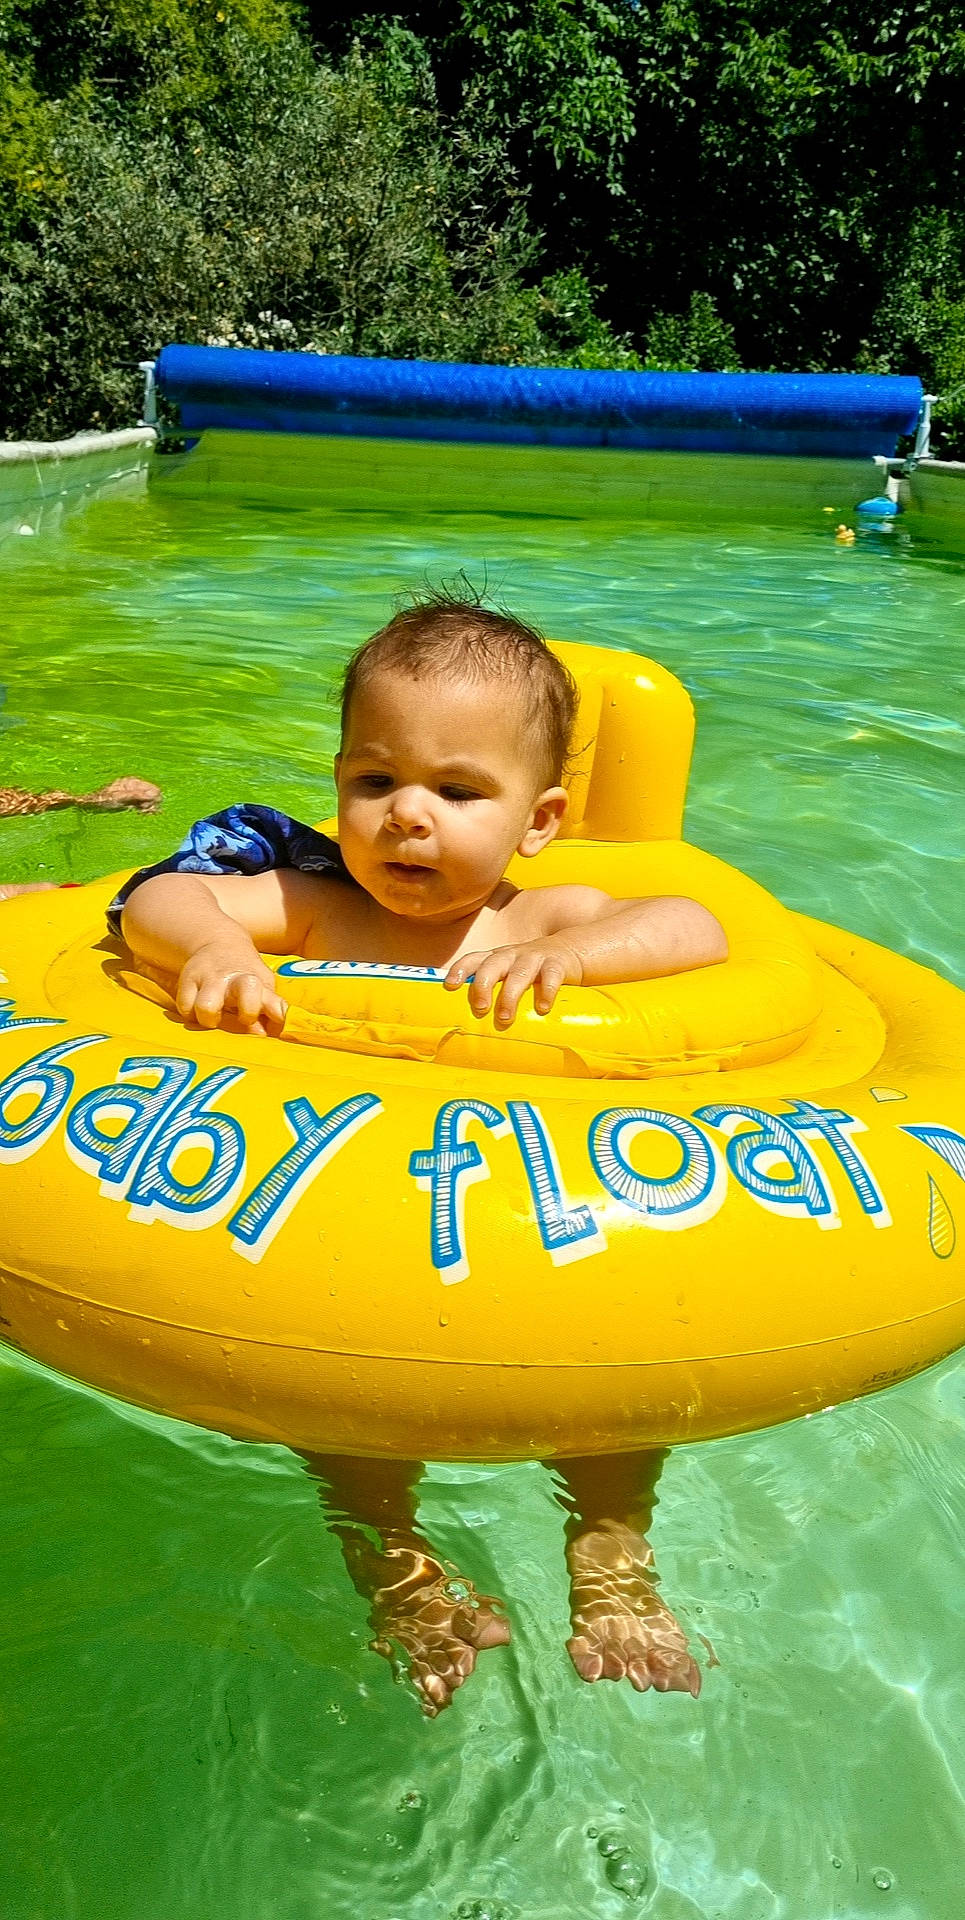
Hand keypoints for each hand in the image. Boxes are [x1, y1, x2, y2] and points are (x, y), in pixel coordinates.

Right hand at [176, 939, 287, 1034]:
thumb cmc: (245, 976)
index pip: (272, 1001)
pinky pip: (185, 1007)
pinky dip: (190, 1015)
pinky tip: (197, 1011)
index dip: (277, 1013)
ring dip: (209, 1019)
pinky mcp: (187, 980)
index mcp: (258, 985)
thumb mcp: (262, 988)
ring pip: (207, 1006)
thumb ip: (267, 1011)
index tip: (279, 1022)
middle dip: (247, 1011)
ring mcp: (210, 979)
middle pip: (247, 991)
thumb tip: (263, 1034)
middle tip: (243, 1018)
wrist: (219, 942)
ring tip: (213, 1018)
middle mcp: (235, 980)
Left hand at [445, 938, 582, 1028]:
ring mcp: (534, 958)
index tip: (450, 985)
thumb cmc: (533, 970)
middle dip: (483, 986)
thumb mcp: (510, 972)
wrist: (572, 949)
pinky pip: (551, 976)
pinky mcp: (557, 964)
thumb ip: (495, 991)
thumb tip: (473, 1026)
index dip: (460, 969)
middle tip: (480, 1008)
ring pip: (519, 974)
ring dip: (509, 995)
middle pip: (492, 965)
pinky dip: (546, 991)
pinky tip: (542, 1008)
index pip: (474, 959)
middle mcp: (512, 955)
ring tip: (504, 1018)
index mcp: (497, 958)